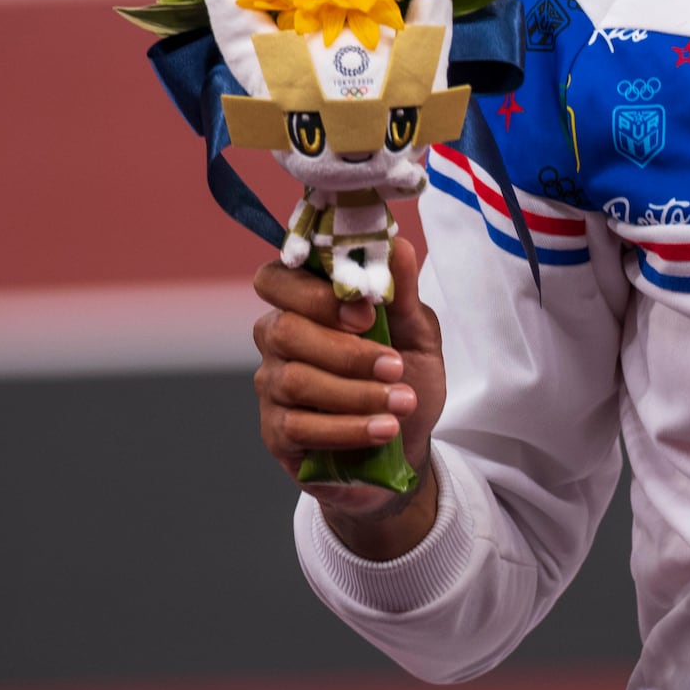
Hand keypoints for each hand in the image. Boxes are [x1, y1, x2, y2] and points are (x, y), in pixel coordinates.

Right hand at [251, 233, 445, 559]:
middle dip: (344, 350)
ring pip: (294, 380)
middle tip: (394, 366)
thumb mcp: (417, 332)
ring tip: (402, 403)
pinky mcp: (276, 433)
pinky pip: (299, 427)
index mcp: (306, 304)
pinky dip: (348, 428)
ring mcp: (272, 387)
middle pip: (282, 330)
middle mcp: (278, 340)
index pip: (277, 279)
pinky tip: (383, 430)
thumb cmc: (405, 377)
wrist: (407, 443)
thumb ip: (402, 292)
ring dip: (355, 393)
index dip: (315, 293)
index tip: (367, 314)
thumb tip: (398, 246)